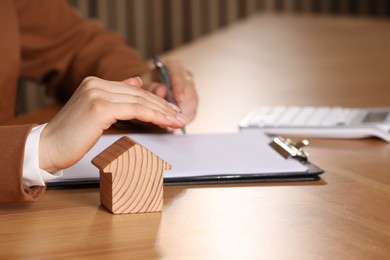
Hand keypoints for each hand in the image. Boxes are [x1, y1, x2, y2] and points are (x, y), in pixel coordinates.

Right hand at [39, 76, 187, 172]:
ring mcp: (97, 93)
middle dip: (164, 106)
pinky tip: (166, 122)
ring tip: (178, 121)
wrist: (49, 147)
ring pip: (140, 101)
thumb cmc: (72, 135)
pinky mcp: (100, 107)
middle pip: (139, 94)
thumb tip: (136, 81)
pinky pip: (135, 110)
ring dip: (163, 112)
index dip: (155, 101)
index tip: (172, 111)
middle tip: (181, 116)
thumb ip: (116, 95)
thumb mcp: (96, 110)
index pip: (134, 90)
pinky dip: (154, 116)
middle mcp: (95, 84)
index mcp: (94, 82)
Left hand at [140, 59, 197, 121]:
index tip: (178, 98)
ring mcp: (191, 90)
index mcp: (174, 67)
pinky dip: (184, 119)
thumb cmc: (148, 85)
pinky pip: (192, 111)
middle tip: (173, 115)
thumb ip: (151, 87)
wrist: (151, 92)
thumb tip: (161, 90)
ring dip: (182, 113)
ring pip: (192, 101)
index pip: (179, 75)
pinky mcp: (192, 102)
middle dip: (181, 104)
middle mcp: (185, 77)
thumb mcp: (145, 84)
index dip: (179, 88)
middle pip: (189, 89)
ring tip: (171, 122)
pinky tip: (175, 124)